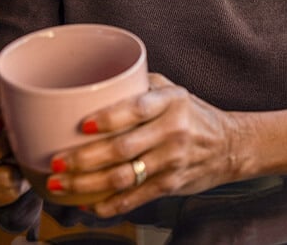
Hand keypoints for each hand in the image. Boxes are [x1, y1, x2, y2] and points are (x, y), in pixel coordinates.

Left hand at [43, 73, 286, 217]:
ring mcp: (173, 160)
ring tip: (61, 184)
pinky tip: (89, 204)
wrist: (230, 145)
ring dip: (87, 184)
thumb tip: (95, 82)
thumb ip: (140, 85)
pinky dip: (108, 204)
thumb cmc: (193, 114)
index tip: (81, 126)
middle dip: (83, 158)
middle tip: (56, 161)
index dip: (108, 118)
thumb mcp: (174, 90)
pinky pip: (135, 197)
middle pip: (122, 148)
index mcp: (172, 101)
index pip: (137, 108)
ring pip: (123, 176)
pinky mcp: (171, 184)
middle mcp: (173, 130)